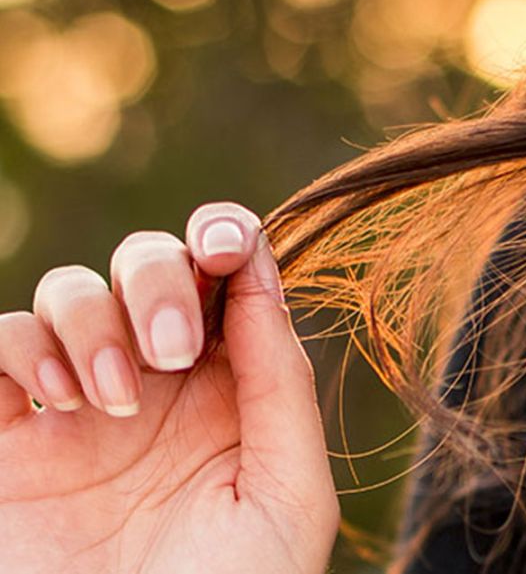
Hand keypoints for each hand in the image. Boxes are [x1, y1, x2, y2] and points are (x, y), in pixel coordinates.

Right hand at [0, 202, 338, 573]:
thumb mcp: (289, 495)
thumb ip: (281, 385)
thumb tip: (260, 282)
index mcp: (233, 390)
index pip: (228, 280)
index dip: (226, 238)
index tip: (223, 246)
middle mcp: (160, 385)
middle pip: (149, 263)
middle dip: (158, 279)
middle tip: (172, 351)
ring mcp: (80, 405)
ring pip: (71, 290)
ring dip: (92, 318)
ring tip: (114, 397)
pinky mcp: (8, 437)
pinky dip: (23, 347)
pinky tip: (57, 400)